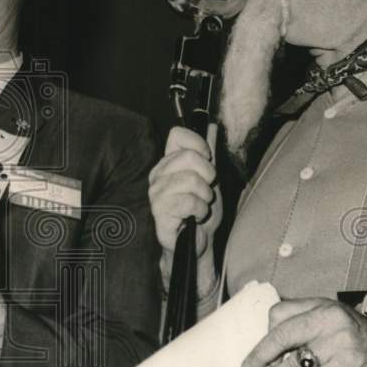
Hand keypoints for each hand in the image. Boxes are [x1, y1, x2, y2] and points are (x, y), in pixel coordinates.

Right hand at [148, 125, 221, 288]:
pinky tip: (195, 216)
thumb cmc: (200, 209)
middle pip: (188, 157)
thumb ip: (208, 152)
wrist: (198, 241)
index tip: (207, 159)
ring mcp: (156, 194)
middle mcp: (158, 175)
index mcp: (168, 162)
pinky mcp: (159, 213)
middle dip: (208, 175)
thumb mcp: (210, 177)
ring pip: (190, 180)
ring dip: (205, 196)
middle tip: (206, 189)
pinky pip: (188, 202)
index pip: (177, 135)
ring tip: (201, 205)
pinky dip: (200, 210)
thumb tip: (211, 125)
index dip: (198, 144)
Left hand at [240, 298, 366, 366]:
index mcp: (321, 305)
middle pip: (281, 335)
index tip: (258, 352)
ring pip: (295, 364)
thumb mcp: (332, 319)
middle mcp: (329, 320)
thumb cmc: (357, 337)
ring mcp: (340, 343)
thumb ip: (303, 324)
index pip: (279, 313)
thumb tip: (268, 349)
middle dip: (259, 356)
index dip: (264, 334)